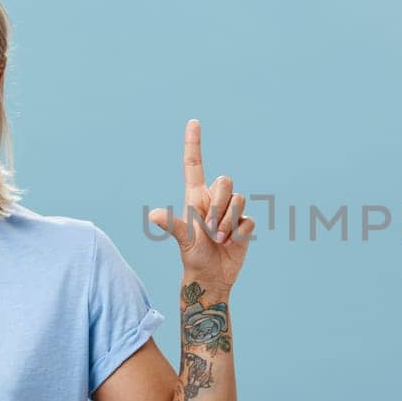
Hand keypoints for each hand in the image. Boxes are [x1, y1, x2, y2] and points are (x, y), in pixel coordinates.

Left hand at [147, 119, 254, 291]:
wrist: (212, 278)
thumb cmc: (193, 258)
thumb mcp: (183, 241)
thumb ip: (174, 226)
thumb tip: (153, 216)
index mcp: (196, 198)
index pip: (194, 165)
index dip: (194, 144)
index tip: (193, 122)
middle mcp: (214, 201)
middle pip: (226, 181)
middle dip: (220, 205)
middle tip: (210, 230)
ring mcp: (230, 212)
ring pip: (239, 200)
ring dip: (228, 222)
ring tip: (219, 239)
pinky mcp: (244, 224)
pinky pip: (248, 219)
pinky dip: (240, 233)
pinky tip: (231, 243)